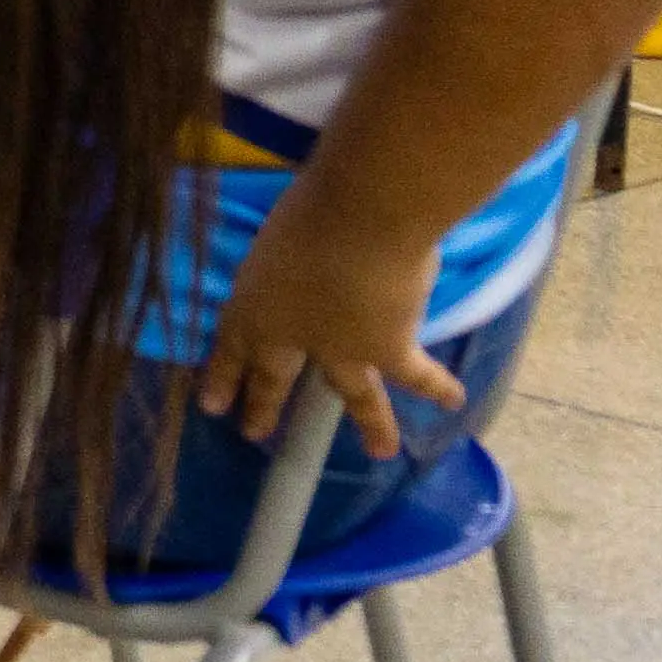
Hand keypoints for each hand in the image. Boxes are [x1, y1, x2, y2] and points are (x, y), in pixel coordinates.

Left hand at [194, 196, 463, 461]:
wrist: (359, 219)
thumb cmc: (309, 209)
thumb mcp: (277, 232)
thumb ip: (288, 254)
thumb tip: (307, 252)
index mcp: (252, 303)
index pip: (229, 344)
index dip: (219, 374)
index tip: (208, 407)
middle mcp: (292, 337)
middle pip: (274, 376)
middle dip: (264, 405)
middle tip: (253, 434)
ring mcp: (342, 350)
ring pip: (355, 394)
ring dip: (371, 423)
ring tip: (381, 452)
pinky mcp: (389, 350)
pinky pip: (416, 374)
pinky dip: (437, 386)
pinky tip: (453, 402)